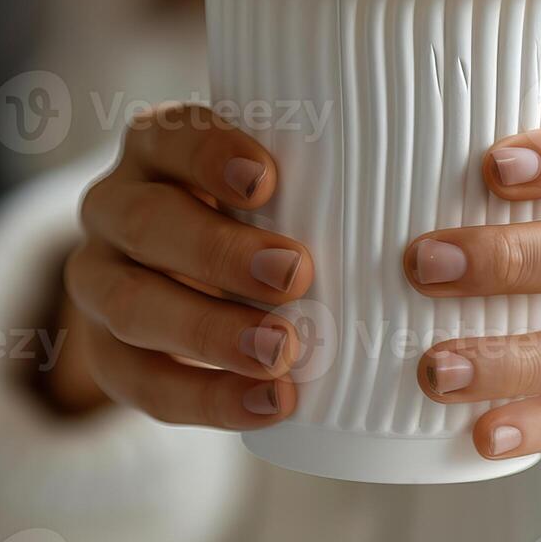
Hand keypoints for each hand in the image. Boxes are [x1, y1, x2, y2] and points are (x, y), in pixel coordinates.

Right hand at [48, 104, 310, 426]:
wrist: (190, 286)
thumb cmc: (269, 219)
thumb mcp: (287, 182)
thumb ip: (327, 176)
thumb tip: (442, 175)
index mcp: (156, 148)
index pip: (168, 136)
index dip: (209, 154)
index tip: (268, 180)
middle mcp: (115, 206)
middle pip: (147, 225)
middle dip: (221, 253)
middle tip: (297, 276)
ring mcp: (99, 279)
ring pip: (132, 306)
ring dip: (210, 333)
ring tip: (283, 356)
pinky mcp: (104, 350)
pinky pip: (139, 381)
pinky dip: (203, 398)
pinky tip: (265, 405)